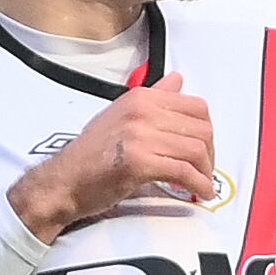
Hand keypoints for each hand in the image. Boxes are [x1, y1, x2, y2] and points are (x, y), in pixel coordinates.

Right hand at [4, 73, 216, 240]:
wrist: (64, 180)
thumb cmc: (91, 154)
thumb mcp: (122, 115)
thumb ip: (154, 99)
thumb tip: (177, 80)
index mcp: (141, 98)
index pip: (196, 107)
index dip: (208, 132)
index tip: (205, 149)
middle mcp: (142, 111)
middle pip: (201, 129)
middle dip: (210, 154)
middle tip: (206, 170)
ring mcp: (140, 135)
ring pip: (196, 150)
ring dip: (206, 172)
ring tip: (203, 185)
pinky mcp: (139, 162)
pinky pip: (183, 172)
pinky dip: (198, 185)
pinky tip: (199, 194)